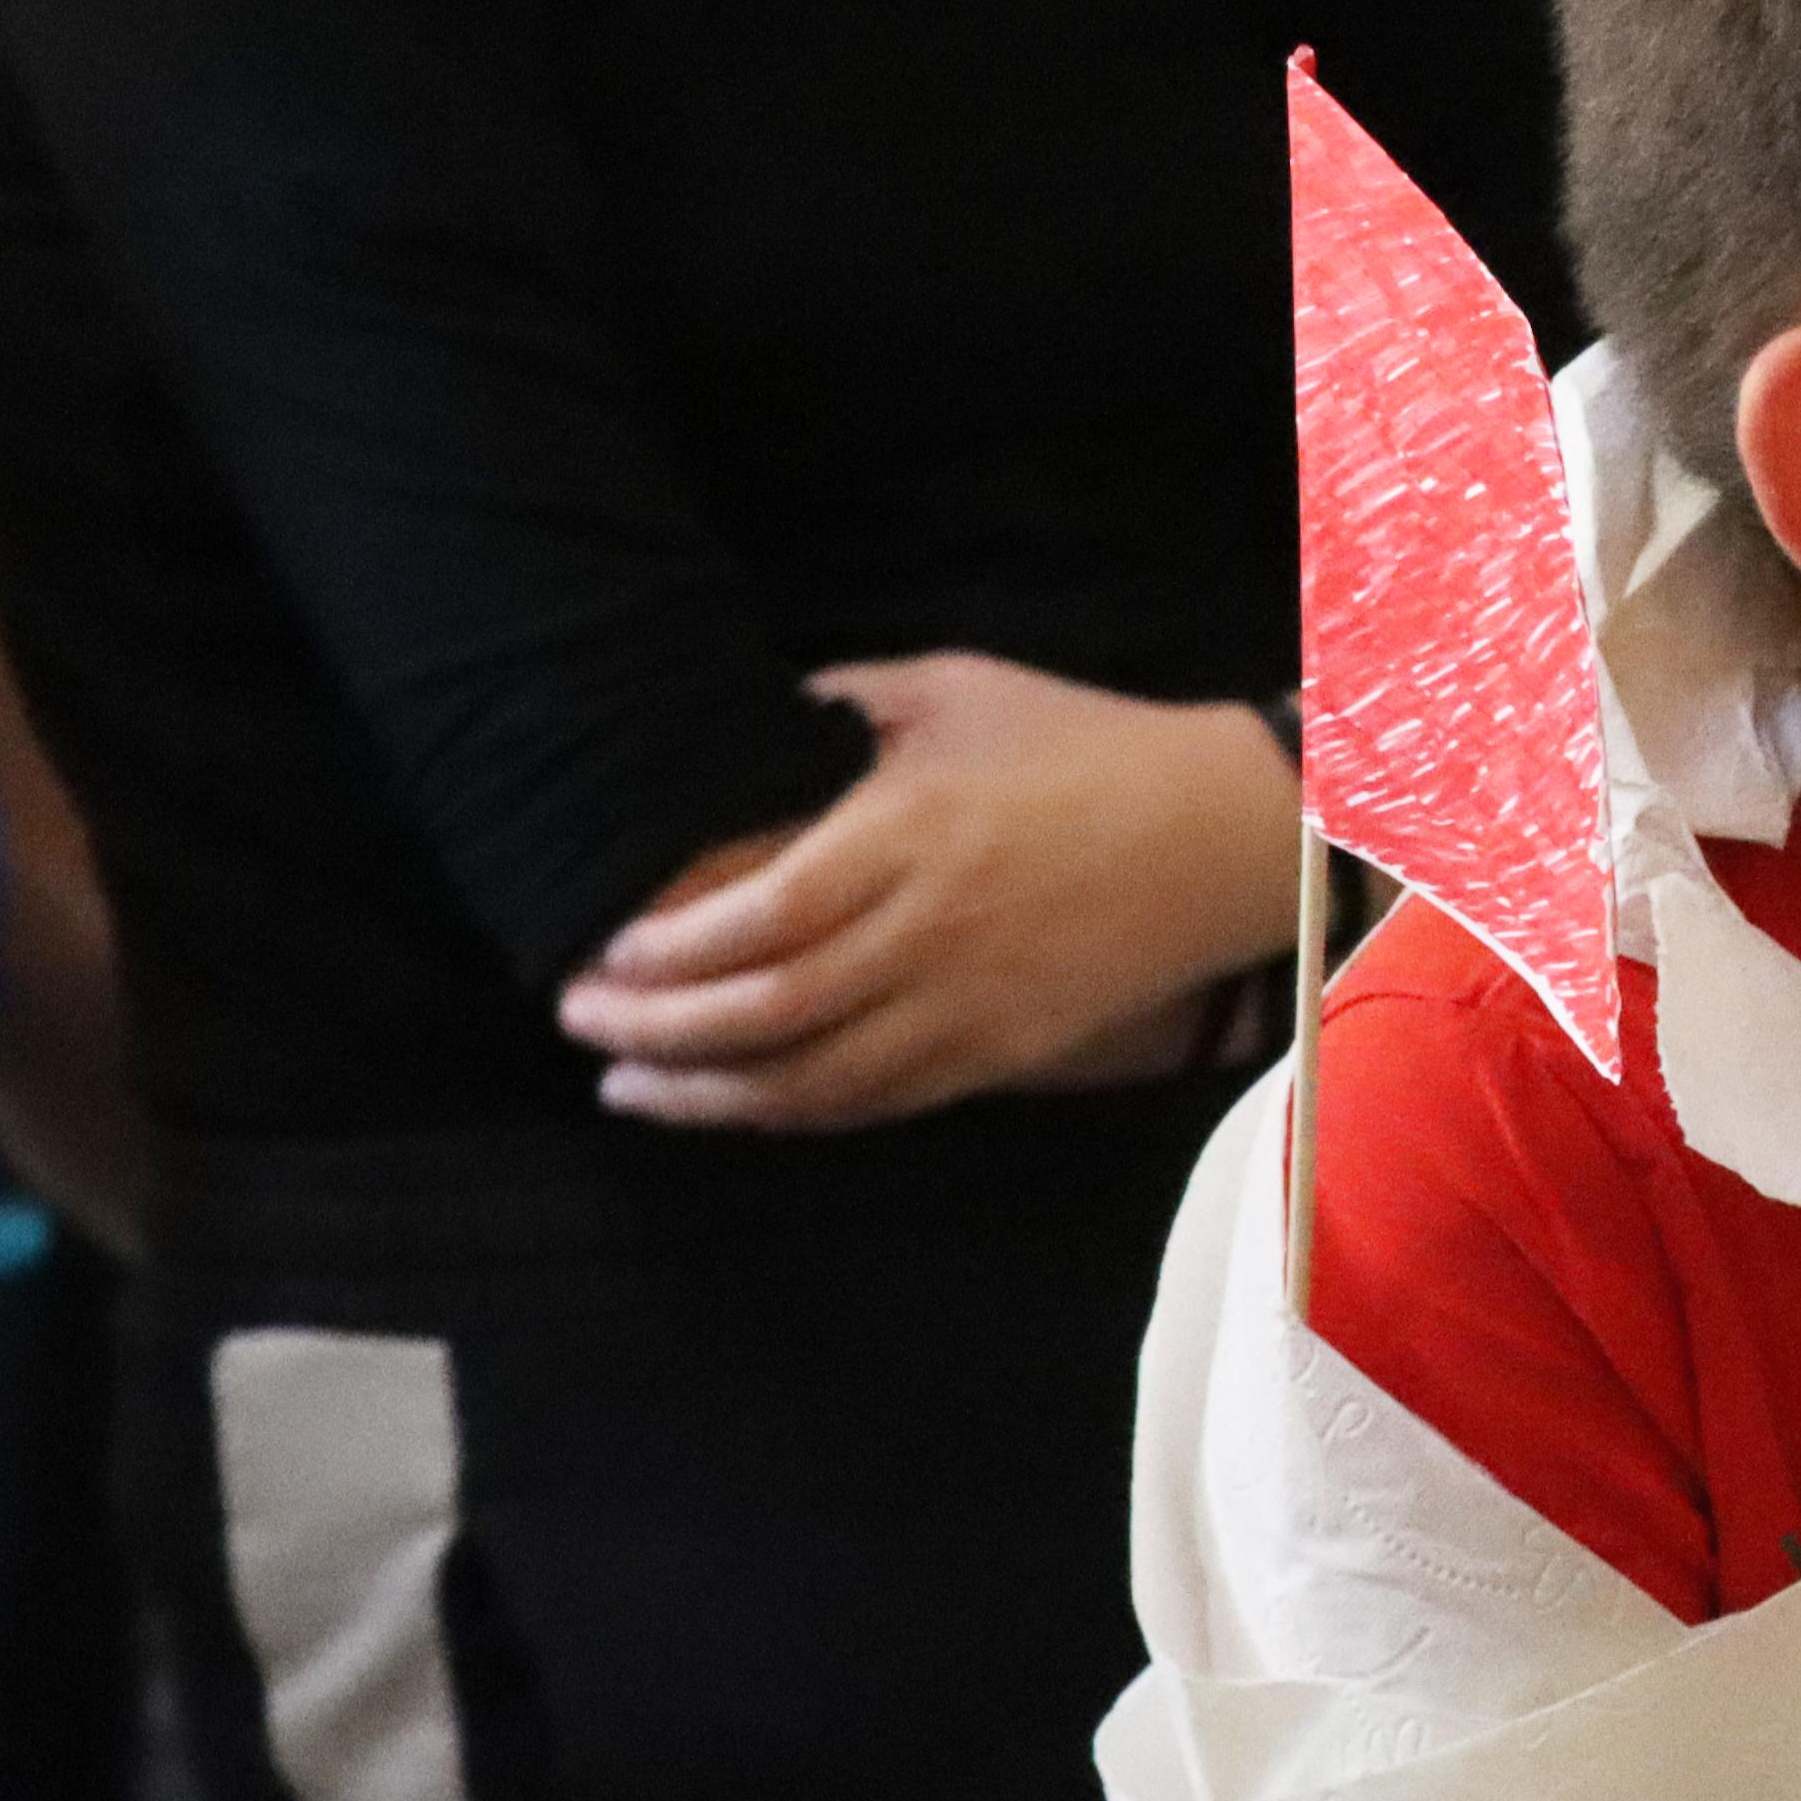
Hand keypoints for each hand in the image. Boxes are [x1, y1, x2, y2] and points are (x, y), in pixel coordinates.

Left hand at [558, 664, 1299, 1136]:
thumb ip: (842, 701)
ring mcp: (970, 1007)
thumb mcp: (955, 688)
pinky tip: (740, 1104)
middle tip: (580, 1022)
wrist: (1220, 835)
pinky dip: (798, 1113)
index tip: (604, 950)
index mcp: (912, 835)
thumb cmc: (1083, 745)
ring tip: (630, 1088)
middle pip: (770, 1011)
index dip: (671, 950)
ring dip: (709, 1095)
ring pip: (817, 1081)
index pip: (764, 916)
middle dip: (658, 1029)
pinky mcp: (1002, 1054)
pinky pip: (881, 1102)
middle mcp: (932, 934)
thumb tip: (748, 717)